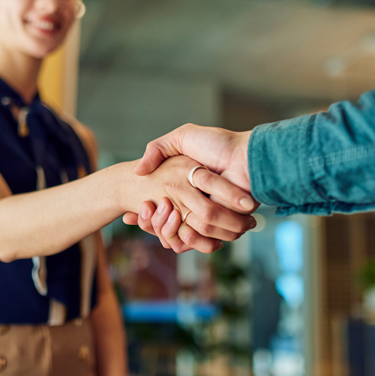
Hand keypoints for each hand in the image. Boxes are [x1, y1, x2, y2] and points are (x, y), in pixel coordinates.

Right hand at [124, 125, 256, 245]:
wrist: (246, 156)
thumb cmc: (218, 143)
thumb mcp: (183, 136)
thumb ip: (158, 148)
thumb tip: (138, 170)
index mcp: (188, 186)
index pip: (162, 206)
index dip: (146, 212)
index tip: (128, 213)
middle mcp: (198, 201)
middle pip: (168, 222)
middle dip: (150, 222)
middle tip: (129, 217)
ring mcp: (210, 212)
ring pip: (181, 232)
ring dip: (162, 229)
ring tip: (148, 218)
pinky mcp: (222, 224)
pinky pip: (199, 238)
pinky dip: (184, 238)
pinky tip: (170, 230)